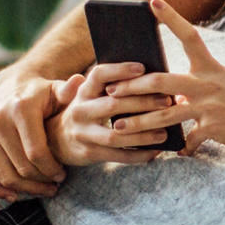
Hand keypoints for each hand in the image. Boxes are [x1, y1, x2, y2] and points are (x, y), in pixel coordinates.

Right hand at [0, 72, 70, 198]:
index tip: (63, 175)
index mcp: (20, 109)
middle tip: (56, 185)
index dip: (52, 169)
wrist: (11, 85)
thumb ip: (69, 91)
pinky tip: (13, 197)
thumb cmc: (41, 93)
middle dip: (42, 181)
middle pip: (22, 168)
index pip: (37, 153)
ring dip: (26, 189)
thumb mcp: (57, 90)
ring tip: (43, 189)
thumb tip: (80, 81)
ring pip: (5, 175)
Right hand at [45, 64, 173, 166]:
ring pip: (117, 135)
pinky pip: (118, 156)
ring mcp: (83, 133)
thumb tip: (143, 71)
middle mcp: (80, 110)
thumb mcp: (88, 94)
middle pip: (113, 105)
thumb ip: (107, 83)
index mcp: (83, 91)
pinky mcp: (88, 153)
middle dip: (143, 103)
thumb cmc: (86, 110)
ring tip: (165, 132)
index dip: (120, 70)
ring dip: (143, 134)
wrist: (56, 140)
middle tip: (168, 102)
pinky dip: (138, 155)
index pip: (100, 75)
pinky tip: (156, 152)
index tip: (143, 68)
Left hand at [108, 0, 224, 161]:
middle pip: (161, 81)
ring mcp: (211, 106)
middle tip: (110, 91)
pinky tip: (174, 152)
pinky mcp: (215, 128)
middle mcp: (209, 83)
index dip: (170, 17)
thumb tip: (170, 91)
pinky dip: (180, 148)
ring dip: (138, 122)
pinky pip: (188, 139)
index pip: (189, 35)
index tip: (152, 2)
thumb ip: (197, 84)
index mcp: (211, 67)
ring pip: (165, 114)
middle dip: (131, 87)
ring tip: (118, 127)